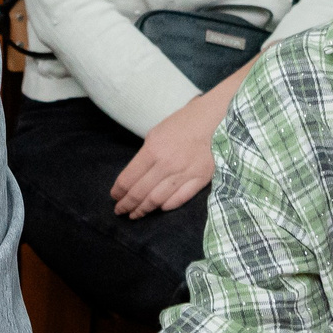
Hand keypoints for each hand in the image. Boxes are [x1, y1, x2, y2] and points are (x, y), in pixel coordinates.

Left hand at [111, 66, 249, 218]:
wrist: (217, 118)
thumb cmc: (185, 122)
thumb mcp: (156, 133)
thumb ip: (146, 155)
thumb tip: (135, 176)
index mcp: (153, 150)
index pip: (128, 178)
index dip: (118, 191)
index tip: (114, 196)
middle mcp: (167, 165)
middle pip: (140, 192)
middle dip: (127, 205)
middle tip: (120, 211)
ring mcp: (185, 174)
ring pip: (158, 200)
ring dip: (143, 210)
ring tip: (136, 214)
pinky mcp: (201, 180)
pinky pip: (179, 199)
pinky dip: (166, 206)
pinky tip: (158, 208)